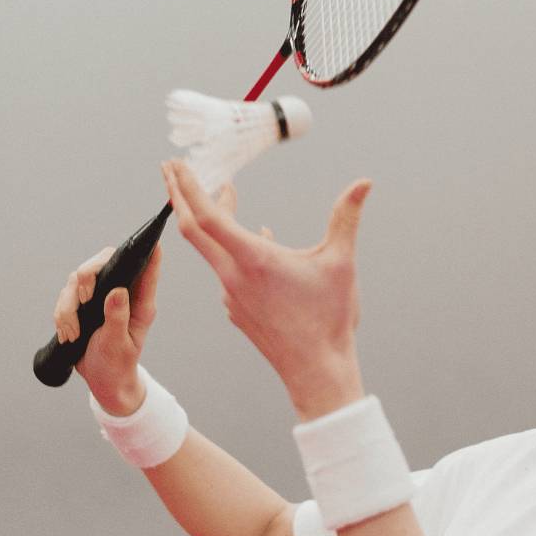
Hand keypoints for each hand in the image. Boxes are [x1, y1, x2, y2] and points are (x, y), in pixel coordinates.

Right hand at [53, 182, 237, 413]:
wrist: (103, 381)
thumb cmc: (119, 363)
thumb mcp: (120, 344)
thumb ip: (118, 317)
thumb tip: (116, 290)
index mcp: (139, 300)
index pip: (146, 267)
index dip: (148, 249)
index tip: (151, 238)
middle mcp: (119, 292)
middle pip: (101, 262)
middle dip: (87, 276)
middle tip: (84, 299)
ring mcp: (98, 296)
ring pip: (77, 279)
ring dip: (69, 306)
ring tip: (72, 331)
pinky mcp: (80, 304)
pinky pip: (64, 297)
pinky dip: (61, 315)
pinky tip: (67, 334)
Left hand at [160, 157, 369, 412]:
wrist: (316, 372)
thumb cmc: (329, 320)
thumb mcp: (341, 262)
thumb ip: (347, 218)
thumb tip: (364, 183)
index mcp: (252, 260)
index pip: (208, 216)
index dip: (189, 187)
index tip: (176, 164)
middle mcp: (233, 276)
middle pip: (193, 230)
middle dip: (180, 195)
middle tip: (171, 168)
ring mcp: (231, 295)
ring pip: (212, 249)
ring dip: (212, 219)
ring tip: (225, 194)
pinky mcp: (238, 309)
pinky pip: (227, 269)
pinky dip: (232, 246)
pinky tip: (257, 237)